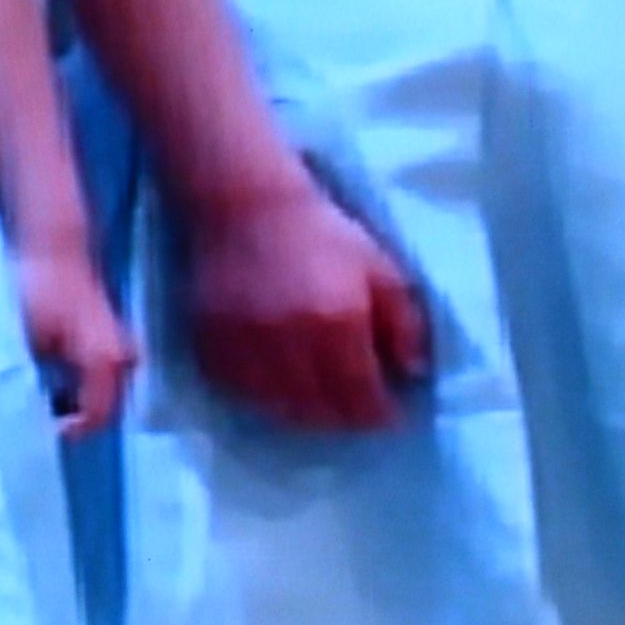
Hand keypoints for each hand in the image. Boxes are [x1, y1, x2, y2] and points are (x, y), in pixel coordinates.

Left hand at [11, 231, 136, 434]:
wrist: (53, 249)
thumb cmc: (40, 292)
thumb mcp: (31, 343)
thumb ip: (44, 383)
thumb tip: (40, 415)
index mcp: (106, 362)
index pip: (98, 416)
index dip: (71, 431)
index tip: (44, 430)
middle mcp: (124, 361)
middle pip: (106, 409)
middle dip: (76, 419)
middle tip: (43, 419)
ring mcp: (124, 352)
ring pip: (106, 396)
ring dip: (79, 404)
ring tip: (47, 401)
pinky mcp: (116, 344)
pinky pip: (105, 380)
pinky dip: (83, 389)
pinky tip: (58, 383)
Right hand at [182, 178, 429, 432]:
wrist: (248, 206)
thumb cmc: (324, 235)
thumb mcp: (382, 269)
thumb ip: (405, 325)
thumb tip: (413, 373)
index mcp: (338, 321)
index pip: (362, 397)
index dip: (381, 414)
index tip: (390, 413)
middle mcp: (290, 341)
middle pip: (322, 411)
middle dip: (346, 418)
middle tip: (357, 410)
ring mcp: (246, 347)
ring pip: (280, 409)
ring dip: (306, 414)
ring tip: (322, 404)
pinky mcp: (211, 346)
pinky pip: (242, 393)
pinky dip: (265, 400)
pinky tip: (282, 389)